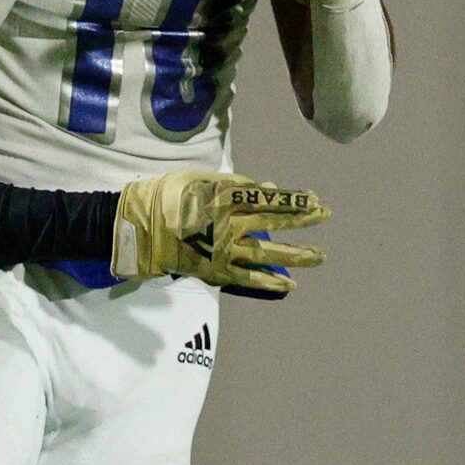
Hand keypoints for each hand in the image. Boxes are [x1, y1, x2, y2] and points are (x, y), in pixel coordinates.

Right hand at [112, 169, 328, 295]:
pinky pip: (248, 279)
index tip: (315, 199)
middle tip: (326, 216)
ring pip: (268, 254)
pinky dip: (269, 283)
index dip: (295, 199)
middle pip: (275, 223)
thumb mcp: (198, 179)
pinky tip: (289, 285)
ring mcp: (225, 250)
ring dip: (297, 256)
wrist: (138, 228)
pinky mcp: (216, 270)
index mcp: (227, 199)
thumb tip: (265, 188)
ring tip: (320, 257)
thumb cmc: (165, 196)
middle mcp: (232, 224)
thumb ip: (234, 183)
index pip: (270, 199)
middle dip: (303, 220)